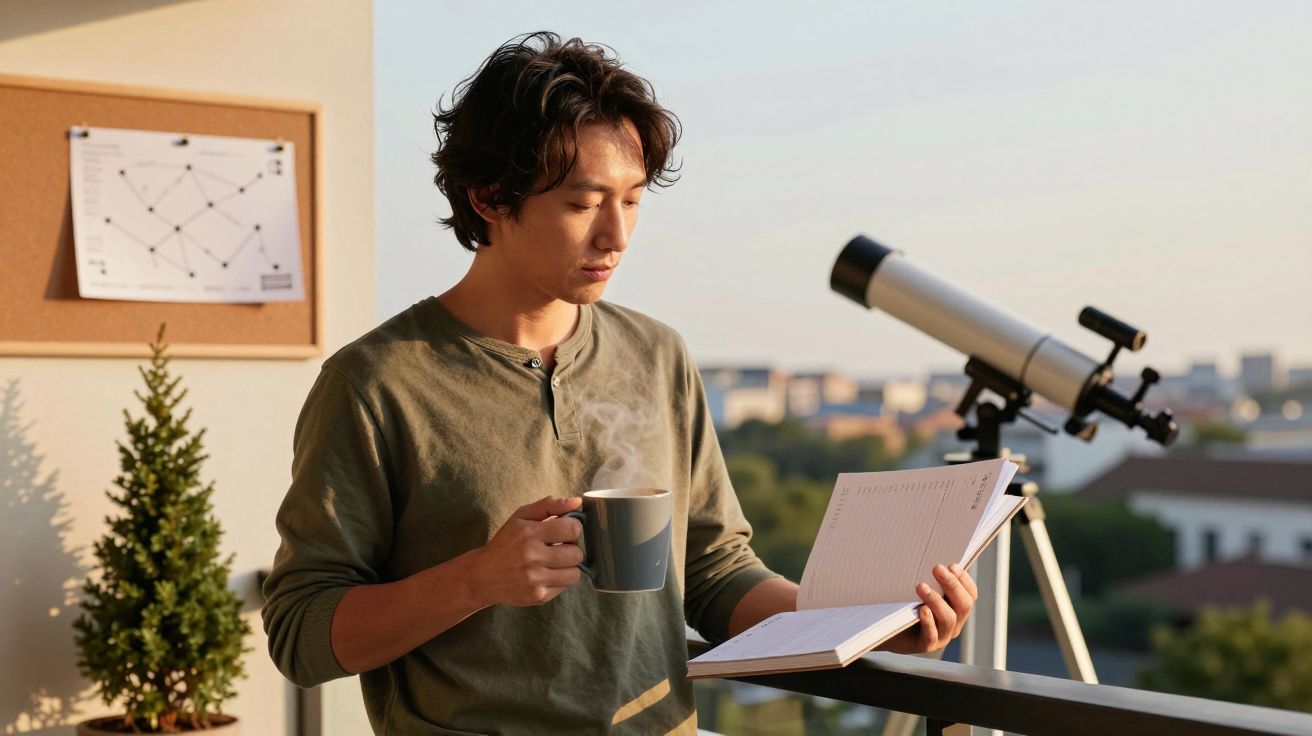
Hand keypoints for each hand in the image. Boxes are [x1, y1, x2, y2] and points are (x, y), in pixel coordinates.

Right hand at [469, 496, 584, 607]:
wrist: (483, 576)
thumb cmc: (505, 542)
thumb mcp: (521, 517)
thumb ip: (549, 505)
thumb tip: (577, 502)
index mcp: (528, 532)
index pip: (573, 529)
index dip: (573, 529)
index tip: (564, 532)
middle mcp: (532, 556)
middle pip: (577, 553)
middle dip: (571, 549)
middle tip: (558, 549)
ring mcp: (535, 579)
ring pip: (575, 573)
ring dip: (568, 567)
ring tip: (554, 563)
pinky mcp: (538, 596)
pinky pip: (565, 587)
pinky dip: (560, 580)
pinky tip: (546, 574)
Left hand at [880, 563, 977, 653]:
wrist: (885, 629)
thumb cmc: (904, 604)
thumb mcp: (920, 590)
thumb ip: (931, 578)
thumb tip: (933, 554)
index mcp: (956, 608)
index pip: (970, 595)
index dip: (964, 580)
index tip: (952, 565)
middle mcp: (953, 623)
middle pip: (964, 605)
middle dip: (952, 585)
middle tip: (937, 568)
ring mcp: (941, 636)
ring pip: (949, 619)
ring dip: (937, 600)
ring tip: (921, 586)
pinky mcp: (925, 645)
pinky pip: (931, 635)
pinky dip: (928, 622)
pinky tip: (921, 610)